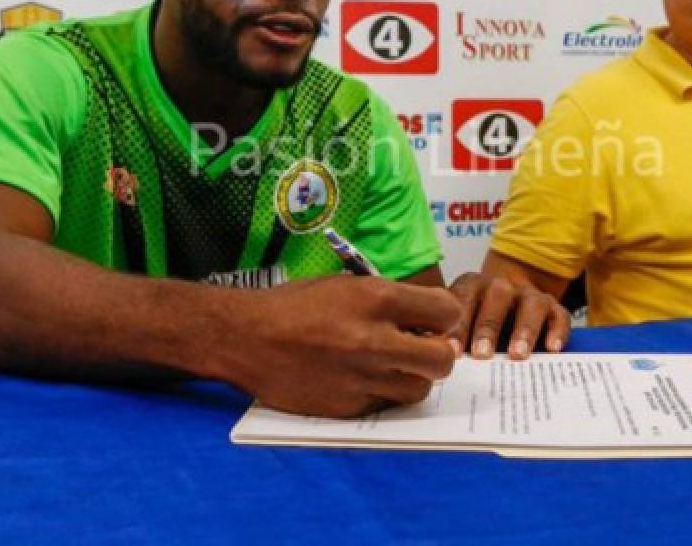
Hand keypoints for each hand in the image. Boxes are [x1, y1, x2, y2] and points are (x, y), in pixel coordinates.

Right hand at [230, 276, 461, 417]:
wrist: (245, 337)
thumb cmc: (296, 304)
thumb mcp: (347, 285)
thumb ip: (389, 300)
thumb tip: (426, 318)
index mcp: (376, 299)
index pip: (446, 311)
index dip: (444, 316)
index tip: (433, 320)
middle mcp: (374, 340)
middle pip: (442, 360)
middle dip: (438, 353)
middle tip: (422, 349)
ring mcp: (361, 377)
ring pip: (419, 389)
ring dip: (413, 377)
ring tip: (392, 366)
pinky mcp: (347, 406)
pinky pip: (385, 404)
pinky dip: (382, 393)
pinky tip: (362, 379)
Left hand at [447, 272, 570, 359]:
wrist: (511, 306)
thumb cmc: (475, 323)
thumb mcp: (458, 326)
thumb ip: (445, 337)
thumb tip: (431, 357)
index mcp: (473, 286)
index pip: (464, 299)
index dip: (458, 326)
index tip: (453, 351)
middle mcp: (503, 286)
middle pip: (498, 298)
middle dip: (488, 327)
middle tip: (482, 355)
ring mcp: (530, 296)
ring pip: (531, 305)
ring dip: (524, 329)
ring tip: (518, 355)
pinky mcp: (554, 309)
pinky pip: (559, 316)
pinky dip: (558, 331)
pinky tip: (552, 349)